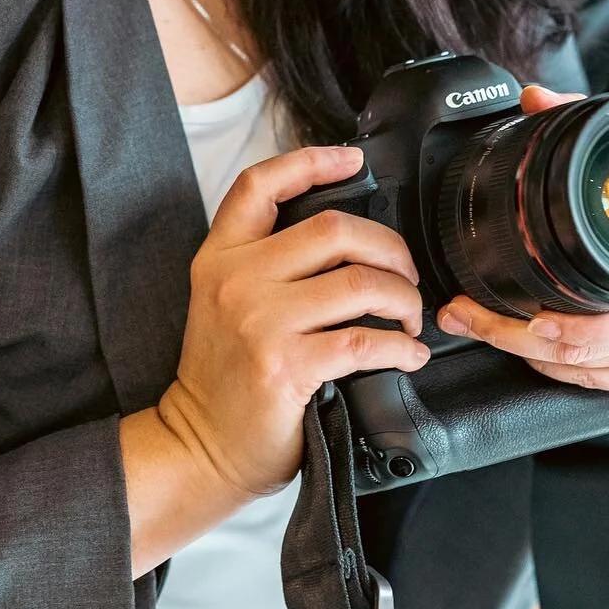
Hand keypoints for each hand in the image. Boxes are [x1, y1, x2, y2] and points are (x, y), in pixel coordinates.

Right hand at [157, 144, 428, 501]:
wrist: (198, 447)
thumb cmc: (223, 379)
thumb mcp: (223, 302)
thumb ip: (266, 265)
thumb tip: (347, 240)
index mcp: (219, 257)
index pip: (260, 185)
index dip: (311, 161)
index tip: (352, 160)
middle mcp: (236, 280)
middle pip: (333, 228)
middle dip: (389, 247)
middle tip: (405, 274)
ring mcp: (259, 322)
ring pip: (359, 282)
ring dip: (403, 298)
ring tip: (410, 317)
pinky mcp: (285, 366)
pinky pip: (364, 340)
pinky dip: (400, 346)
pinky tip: (408, 353)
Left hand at [434, 84, 608, 392]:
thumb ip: (581, 122)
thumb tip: (537, 99)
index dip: (568, 329)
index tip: (527, 319)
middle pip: (576, 356)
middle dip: (508, 336)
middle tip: (464, 314)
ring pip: (572, 373)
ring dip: (519, 349)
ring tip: (475, 319)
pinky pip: (581, 382)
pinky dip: (545, 361)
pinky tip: (519, 336)